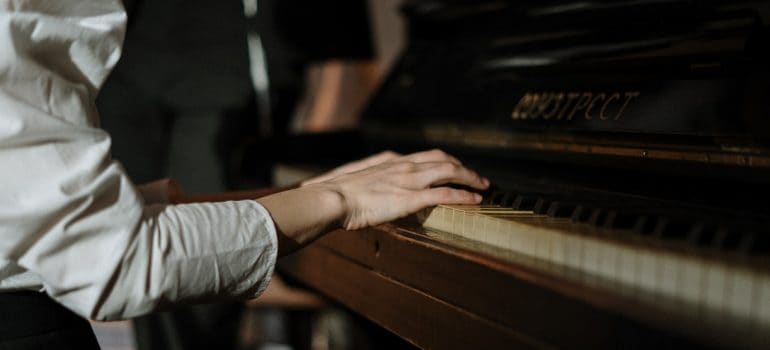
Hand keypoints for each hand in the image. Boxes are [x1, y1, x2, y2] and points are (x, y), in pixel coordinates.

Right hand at [257, 149, 488, 255]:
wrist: (332, 198)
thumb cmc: (337, 193)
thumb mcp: (356, 180)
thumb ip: (370, 180)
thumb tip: (370, 188)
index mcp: (390, 160)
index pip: (425, 156)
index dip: (445, 161)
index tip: (455, 168)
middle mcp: (404, 165)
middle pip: (443, 159)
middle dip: (463, 167)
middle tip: (477, 177)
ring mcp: (409, 180)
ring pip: (450, 172)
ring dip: (470, 178)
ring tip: (483, 186)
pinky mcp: (411, 198)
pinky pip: (445, 194)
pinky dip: (464, 195)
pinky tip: (475, 200)